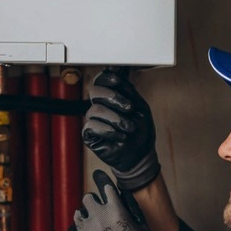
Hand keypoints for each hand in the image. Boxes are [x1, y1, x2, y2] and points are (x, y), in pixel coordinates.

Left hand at [68, 170, 158, 230]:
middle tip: (99, 209)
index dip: (103, 181)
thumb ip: (133, 210)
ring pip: (79, 213)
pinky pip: (73, 230)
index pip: (105, 186)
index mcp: (116, 209)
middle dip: (94, 201)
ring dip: (86, 216)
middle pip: (88, 197)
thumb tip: (123, 196)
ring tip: (94, 225)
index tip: (100, 178)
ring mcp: (86, 229)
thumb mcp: (143, 230)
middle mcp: (98, 216)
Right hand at [83, 68, 159, 190]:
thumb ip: (129, 92)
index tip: (117, 81)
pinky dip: (108, 131)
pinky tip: (120, 136)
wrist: (140, 156)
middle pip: (94, 91)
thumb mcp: (140, 109)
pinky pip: (91, 126)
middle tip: (129, 108)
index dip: (106, 78)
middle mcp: (102, 107)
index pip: (102, 81)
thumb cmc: (141, 132)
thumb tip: (117, 73)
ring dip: (115, 118)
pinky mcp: (90, 135)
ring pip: (95, 109)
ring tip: (129, 128)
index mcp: (113, 98)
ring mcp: (94, 120)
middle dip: (112, 97)